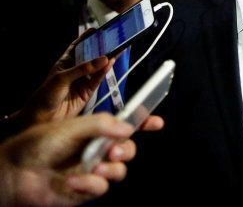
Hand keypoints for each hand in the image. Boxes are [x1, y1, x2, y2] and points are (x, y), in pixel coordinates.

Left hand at [0, 113, 135, 205]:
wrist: (14, 173)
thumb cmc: (37, 144)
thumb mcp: (70, 127)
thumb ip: (101, 124)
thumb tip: (128, 128)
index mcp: (94, 130)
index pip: (124, 125)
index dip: (143, 123)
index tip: (157, 122)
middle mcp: (96, 149)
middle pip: (128, 148)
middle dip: (128, 148)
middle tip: (116, 149)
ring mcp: (92, 170)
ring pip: (119, 170)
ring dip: (112, 168)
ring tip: (97, 167)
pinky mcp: (85, 190)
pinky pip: (101, 188)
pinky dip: (91, 184)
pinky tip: (75, 181)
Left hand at [19, 32, 114, 126]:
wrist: (43, 118)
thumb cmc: (44, 96)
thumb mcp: (62, 77)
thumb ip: (83, 68)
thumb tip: (101, 59)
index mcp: (65, 62)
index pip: (77, 47)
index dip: (86, 38)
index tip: (96, 30)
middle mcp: (76, 70)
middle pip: (91, 56)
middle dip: (101, 48)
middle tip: (112, 40)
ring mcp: (83, 80)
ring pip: (98, 67)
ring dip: (106, 59)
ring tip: (116, 50)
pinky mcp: (89, 91)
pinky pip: (99, 79)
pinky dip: (105, 71)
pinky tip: (110, 63)